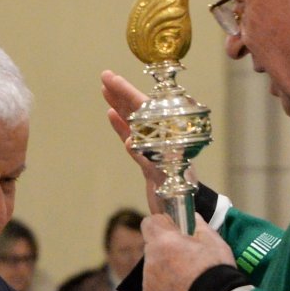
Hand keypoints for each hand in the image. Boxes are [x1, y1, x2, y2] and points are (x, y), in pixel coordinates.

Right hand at [102, 70, 172, 215]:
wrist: (184, 214)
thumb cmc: (181, 198)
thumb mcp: (169, 179)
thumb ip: (150, 160)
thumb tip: (130, 141)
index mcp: (169, 138)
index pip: (147, 110)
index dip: (128, 94)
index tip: (113, 80)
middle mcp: (161, 139)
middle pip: (139, 111)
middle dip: (122, 93)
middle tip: (105, 76)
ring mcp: (154, 149)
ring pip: (134, 122)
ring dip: (120, 105)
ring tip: (105, 89)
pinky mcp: (148, 160)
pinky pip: (133, 138)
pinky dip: (122, 126)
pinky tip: (111, 114)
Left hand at [140, 215, 236, 290]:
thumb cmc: (216, 273)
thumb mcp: (214, 242)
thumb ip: (198, 225)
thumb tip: (191, 217)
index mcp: (163, 242)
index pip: (149, 222)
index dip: (163, 224)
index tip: (175, 230)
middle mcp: (150, 261)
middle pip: (153, 248)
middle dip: (166, 249)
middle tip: (188, 258)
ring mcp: (147, 283)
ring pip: (153, 269)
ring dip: (165, 270)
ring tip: (189, 281)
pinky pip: (154, 289)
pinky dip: (165, 290)